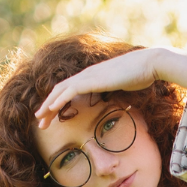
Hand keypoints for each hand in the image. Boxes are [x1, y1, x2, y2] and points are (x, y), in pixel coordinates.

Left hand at [35, 47, 162, 129]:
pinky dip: (58, 100)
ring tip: (39, 119)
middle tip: (39, 122)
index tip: (51, 118)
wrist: (147, 65)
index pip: (68, 91)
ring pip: (60, 91)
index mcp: (91, 78)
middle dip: (47, 107)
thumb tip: (115, 100)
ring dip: (48, 106)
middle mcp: (86, 75)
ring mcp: (88, 76)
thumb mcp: (122, 87)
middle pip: (59, 91)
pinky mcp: (91, 80)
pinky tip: (50, 110)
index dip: (57, 104)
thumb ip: (114, 92)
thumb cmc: (139, 76)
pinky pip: (69, 91)